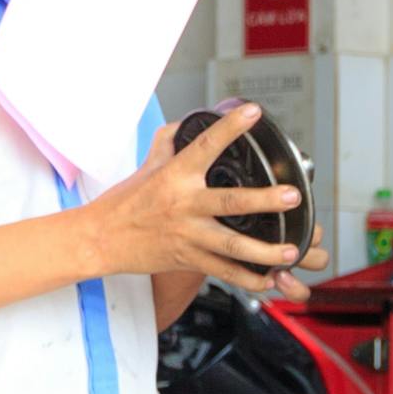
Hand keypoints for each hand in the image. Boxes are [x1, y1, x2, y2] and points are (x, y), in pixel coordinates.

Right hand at [89, 104, 300, 293]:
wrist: (100, 239)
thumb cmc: (124, 202)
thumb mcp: (147, 164)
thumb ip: (171, 141)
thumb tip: (191, 122)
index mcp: (176, 175)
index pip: (207, 146)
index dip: (231, 128)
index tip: (253, 113)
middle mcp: (185, 205)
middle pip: (230, 202)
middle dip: (265, 201)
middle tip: (292, 196)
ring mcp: (188, 235)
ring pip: (232, 246)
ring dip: (265, 251)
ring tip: (292, 250)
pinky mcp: (188, 259)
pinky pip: (224, 272)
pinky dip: (248, 279)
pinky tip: (269, 279)